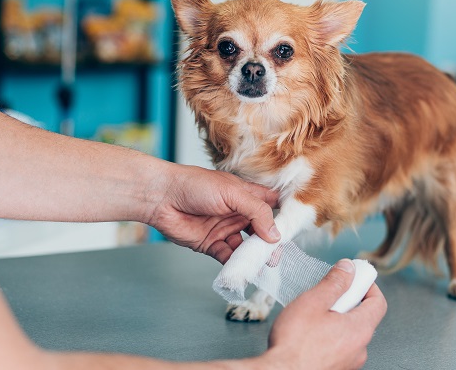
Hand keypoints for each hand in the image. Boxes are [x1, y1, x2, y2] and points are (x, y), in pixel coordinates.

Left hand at [146, 164, 279, 262]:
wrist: (162, 197)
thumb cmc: (195, 185)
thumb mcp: (233, 193)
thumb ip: (257, 212)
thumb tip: (275, 234)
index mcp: (246, 195)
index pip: (272, 206)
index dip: (283, 217)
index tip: (294, 231)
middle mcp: (238, 213)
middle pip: (261, 231)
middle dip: (270, 244)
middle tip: (277, 256)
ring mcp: (225, 230)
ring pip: (246, 248)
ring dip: (253, 257)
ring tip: (261, 266)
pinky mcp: (211, 244)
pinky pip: (228, 257)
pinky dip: (235, 265)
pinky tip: (240, 270)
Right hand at [265, 260, 387, 369]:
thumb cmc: (295, 343)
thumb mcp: (314, 302)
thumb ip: (334, 282)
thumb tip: (348, 268)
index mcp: (359, 329)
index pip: (378, 302)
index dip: (367, 285)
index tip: (354, 277)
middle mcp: (359, 349)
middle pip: (362, 316)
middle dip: (346, 302)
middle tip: (325, 296)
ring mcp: (348, 362)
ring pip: (348, 333)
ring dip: (335, 320)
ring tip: (312, 317)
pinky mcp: (336, 368)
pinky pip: (338, 346)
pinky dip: (328, 336)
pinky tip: (309, 334)